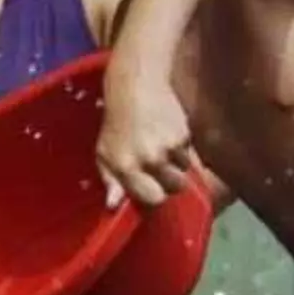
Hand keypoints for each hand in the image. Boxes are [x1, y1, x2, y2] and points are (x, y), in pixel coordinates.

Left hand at [96, 56, 195, 208]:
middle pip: (174, 189)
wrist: (135, 88)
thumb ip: (111, 181)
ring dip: (177, 165)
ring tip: (162, 148)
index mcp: (125, 167)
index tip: (151, 190)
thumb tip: (114, 206)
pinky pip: (189, 153)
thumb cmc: (116, 124)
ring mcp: (168, 148)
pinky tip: (167, 134)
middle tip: (159, 170)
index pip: (152, 199)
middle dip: (169, 183)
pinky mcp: (184, 135)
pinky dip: (181, 148)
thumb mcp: (104, 152)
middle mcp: (149, 160)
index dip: (154, 197)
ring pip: (184, 171)